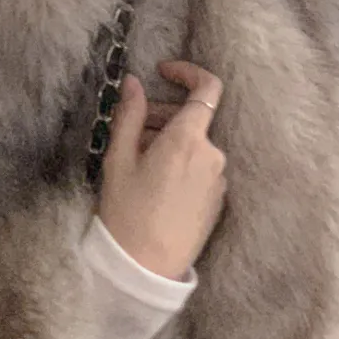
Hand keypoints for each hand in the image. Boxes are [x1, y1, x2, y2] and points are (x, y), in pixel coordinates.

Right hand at [98, 62, 226, 280]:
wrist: (147, 266)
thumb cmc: (127, 212)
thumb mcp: (119, 159)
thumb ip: (130, 115)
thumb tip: (134, 83)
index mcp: (188, 140)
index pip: (207, 88)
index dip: (188, 72)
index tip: (164, 72)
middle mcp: (212, 155)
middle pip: (195, 118)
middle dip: (165, 113)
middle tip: (135, 127)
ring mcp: (219, 179)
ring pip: (198, 144)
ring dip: (172, 140)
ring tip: (140, 159)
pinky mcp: (219, 199)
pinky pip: (202, 168)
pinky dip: (183, 162)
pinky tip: (157, 181)